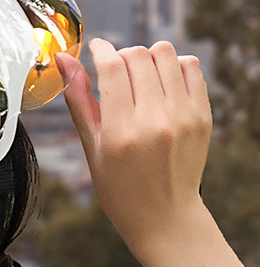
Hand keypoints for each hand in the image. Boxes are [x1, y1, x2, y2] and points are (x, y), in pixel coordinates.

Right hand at [54, 39, 212, 253]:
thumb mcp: (92, 147)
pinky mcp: (202, 116)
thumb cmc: (120, 188)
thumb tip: (63, 59)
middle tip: (117, 72)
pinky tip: (163, 82)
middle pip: (138, 55)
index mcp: (122, 132)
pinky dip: (174, 65)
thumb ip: (79, 99)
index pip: (112, 67)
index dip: (100, 50)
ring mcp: (183, 117)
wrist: (165, 217)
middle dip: (122, 55)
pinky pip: (191, 67)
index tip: (96, 49)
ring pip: (166, 53)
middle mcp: (155, 121)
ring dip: (149, 56)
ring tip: (141, 75)